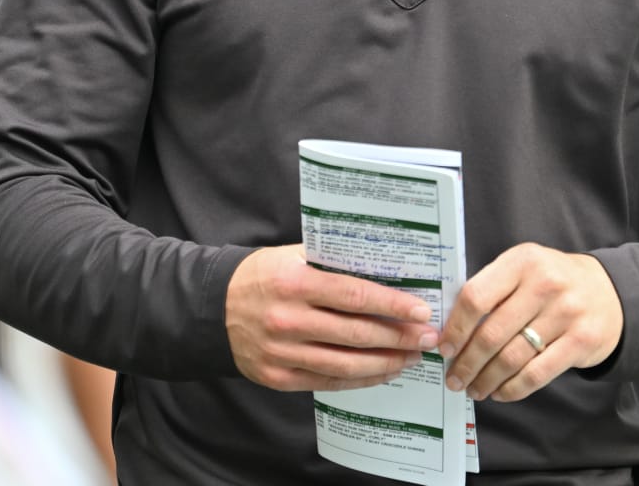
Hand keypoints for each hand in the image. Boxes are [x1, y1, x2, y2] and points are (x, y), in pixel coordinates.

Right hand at [227, 244, 441, 391]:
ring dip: (386, 362)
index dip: (392, 305)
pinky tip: (382, 372)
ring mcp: (283, 352)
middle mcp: (289, 319)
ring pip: (346, 364)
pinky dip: (360, 380)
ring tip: (412, 357)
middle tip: (428, 337)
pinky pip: (328, 382)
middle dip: (399, 337)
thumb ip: (331, 262)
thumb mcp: (292, 256)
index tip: (421, 311)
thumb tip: (383, 268)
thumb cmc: (260, 276)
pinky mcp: (278, 377)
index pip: (354, 295)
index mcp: (295, 282)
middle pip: (356, 333)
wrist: (210, 309)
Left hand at [438, 243, 622, 402]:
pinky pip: (537, 374)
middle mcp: (545, 284)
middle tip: (455, 379)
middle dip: (467, 363)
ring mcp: (566, 313)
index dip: (455, 328)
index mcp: (522, 261)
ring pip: (512, 358)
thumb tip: (452, 331)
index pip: (476, 297)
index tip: (445, 348)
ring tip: (474, 389)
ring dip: (486, 380)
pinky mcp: (581, 341)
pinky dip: (513, 388)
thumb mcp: (524, 269)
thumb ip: (493, 289)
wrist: (610, 291)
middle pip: (491, 333)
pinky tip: (501, 391)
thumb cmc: (554, 281)